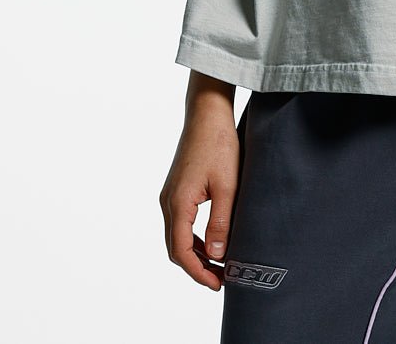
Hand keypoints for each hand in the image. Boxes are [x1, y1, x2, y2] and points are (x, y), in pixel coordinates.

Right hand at [159, 95, 240, 290]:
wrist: (207, 113)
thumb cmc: (219, 144)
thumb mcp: (227, 184)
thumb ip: (221, 220)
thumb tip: (218, 254)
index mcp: (178, 203)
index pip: (181, 251)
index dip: (199, 272)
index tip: (218, 284)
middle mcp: (168, 202)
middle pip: (175, 248)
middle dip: (196, 267)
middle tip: (221, 279)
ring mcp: (170, 195)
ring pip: (177, 236)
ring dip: (195, 253)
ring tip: (220, 263)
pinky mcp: (177, 188)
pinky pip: (180, 222)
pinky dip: (193, 237)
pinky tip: (212, 239)